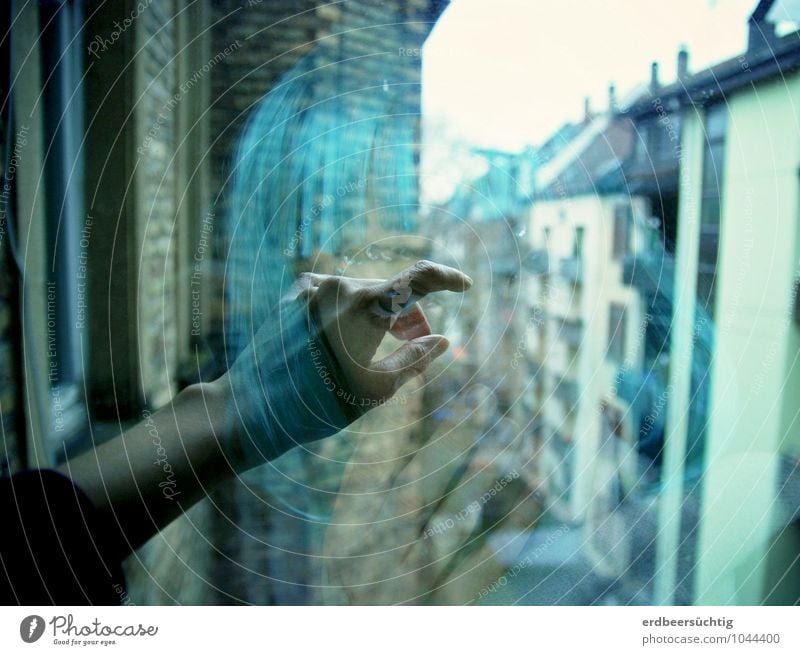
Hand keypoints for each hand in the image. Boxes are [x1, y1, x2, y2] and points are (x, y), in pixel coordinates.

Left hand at [298, 259, 472, 407]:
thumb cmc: (319, 403)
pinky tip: (346, 336)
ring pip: (363, 292)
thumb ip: (415, 358)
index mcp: (364, 307)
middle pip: (391, 290)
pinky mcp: (295, 294)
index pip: (419, 277)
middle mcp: (339, 287)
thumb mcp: (377, 388)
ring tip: (377, 346)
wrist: (254, 407)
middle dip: (408, 316)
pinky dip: (350, 310)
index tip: (464, 285)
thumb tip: (442, 340)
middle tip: (413, 344)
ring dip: (379, 313)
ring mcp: (313, 287)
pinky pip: (335, 294)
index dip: (447, 279)